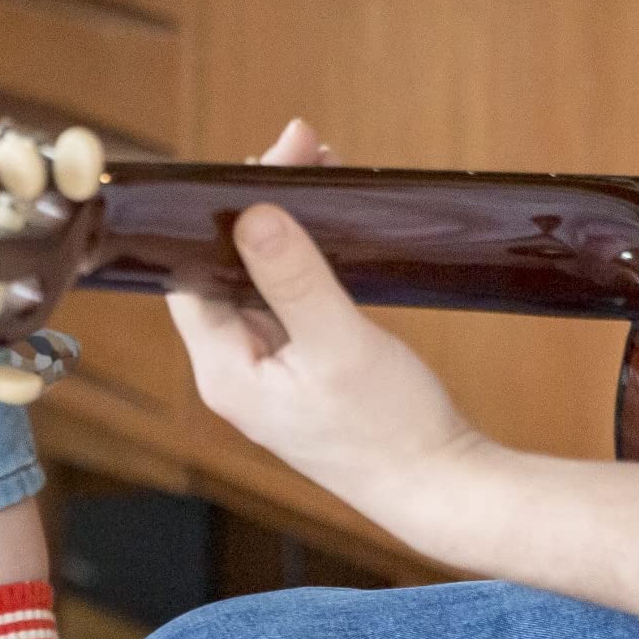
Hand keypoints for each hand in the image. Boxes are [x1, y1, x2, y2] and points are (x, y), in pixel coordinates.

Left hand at [166, 119, 485, 530]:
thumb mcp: (340, 346)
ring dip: (284, 225)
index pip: (190, 271)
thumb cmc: (393, 432)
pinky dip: (305, 255)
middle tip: (300, 148)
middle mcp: (236, 369)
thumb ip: (293, 278)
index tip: (261, 163)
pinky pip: (290, 296)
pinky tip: (330, 222)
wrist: (448, 490)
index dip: (216, 213)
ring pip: (259, 277)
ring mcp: (270, 369)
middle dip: (257, 205)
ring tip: (319, 166)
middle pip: (223, 267)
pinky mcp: (304, 366)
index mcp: (224, 370)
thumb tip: (250, 213)